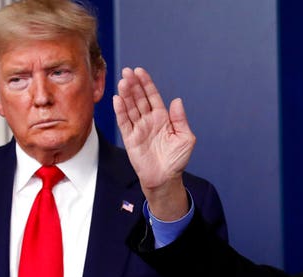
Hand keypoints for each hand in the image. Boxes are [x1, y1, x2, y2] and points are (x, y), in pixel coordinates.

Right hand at [113, 67, 194, 219]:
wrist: (165, 179)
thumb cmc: (176, 160)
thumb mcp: (185, 138)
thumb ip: (180, 119)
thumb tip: (177, 101)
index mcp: (163, 118)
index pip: (152, 97)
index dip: (146, 84)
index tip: (140, 71)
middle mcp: (149, 121)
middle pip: (139, 99)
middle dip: (134, 85)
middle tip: (127, 72)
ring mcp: (139, 129)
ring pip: (130, 108)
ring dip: (126, 95)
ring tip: (122, 82)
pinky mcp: (130, 139)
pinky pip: (124, 122)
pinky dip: (120, 111)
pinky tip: (117, 99)